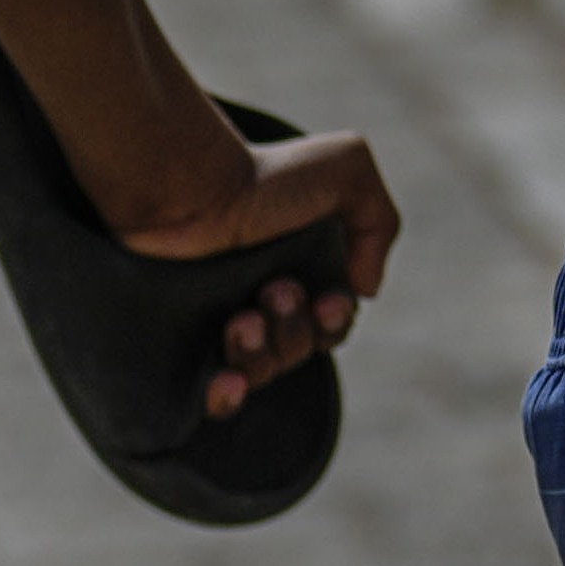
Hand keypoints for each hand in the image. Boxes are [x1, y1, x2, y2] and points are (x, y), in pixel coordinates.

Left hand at [132, 124, 397, 415]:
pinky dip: (227, 397)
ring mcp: (222, 322)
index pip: (331, 325)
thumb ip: (379, 222)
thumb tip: (364, 290)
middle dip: (294, 328)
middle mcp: (263, 299)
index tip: (326, 301)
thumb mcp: (346, 168)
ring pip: (262, 371)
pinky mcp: (185, 342)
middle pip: (299, 350)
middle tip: (273, 288)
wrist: (186, 186)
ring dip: (261, 352)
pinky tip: (226, 382)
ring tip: (241, 319)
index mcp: (303, 270)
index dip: (334, 322)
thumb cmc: (263, 176)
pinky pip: (214, 393)